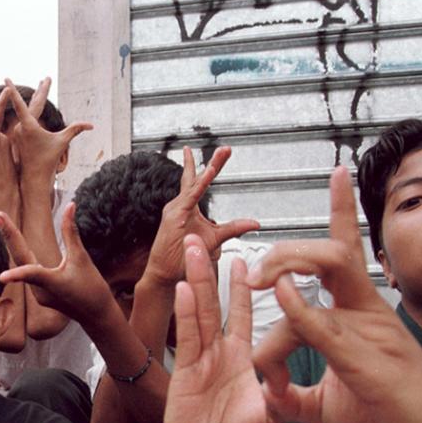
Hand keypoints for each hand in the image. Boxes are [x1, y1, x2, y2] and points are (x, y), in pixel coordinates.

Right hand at [0, 88, 18, 199]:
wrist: (6, 190)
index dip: (2, 101)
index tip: (8, 89)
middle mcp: (2, 137)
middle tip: (5, 84)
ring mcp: (8, 142)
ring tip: (2, 113)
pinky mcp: (11, 147)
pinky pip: (5, 138)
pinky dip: (2, 136)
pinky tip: (5, 136)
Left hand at [0, 202, 114, 327]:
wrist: (96, 315)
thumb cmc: (92, 288)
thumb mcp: (82, 259)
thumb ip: (71, 232)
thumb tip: (70, 205)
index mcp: (51, 284)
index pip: (32, 275)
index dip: (17, 275)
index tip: (1, 277)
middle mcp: (40, 291)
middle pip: (21, 259)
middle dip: (9, 235)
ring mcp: (37, 294)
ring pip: (23, 264)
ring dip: (14, 242)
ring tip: (2, 220)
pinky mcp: (38, 294)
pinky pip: (28, 271)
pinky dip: (23, 254)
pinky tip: (14, 238)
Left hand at [3, 77, 91, 185]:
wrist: (34, 178)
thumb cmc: (47, 161)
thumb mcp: (62, 142)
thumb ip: (76, 130)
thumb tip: (92, 125)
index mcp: (28, 126)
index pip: (20, 103)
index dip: (13, 90)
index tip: (6, 79)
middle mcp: (20, 127)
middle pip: (29, 103)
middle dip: (39, 90)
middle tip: (43, 78)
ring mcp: (18, 132)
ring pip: (27, 112)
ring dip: (36, 99)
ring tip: (42, 86)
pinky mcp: (19, 138)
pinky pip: (24, 121)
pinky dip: (31, 111)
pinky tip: (34, 106)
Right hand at [144, 146, 259, 286]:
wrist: (166, 274)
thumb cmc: (184, 257)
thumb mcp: (216, 239)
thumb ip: (233, 228)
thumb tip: (254, 223)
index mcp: (188, 207)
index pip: (200, 182)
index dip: (213, 166)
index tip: (223, 152)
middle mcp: (180, 204)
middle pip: (196, 177)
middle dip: (213, 162)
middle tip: (226, 149)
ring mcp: (175, 209)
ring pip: (193, 185)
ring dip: (208, 170)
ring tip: (220, 158)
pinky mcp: (174, 217)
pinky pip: (189, 197)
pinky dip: (199, 185)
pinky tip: (209, 174)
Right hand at [162, 235, 272, 422]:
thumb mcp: (265, 414)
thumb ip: (274, 392)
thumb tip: (290, 379)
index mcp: (240, 360)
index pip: (241, 315)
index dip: (242, 288)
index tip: (244, 260)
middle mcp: (218, 355)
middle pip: (213, 305)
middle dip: (208, 272)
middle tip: (200, 240)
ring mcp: (200, 363)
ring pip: (199, 314)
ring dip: (195, 282)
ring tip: (190, 251)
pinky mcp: (186, 375)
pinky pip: (189, 339)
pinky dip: (186, 314)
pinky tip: (183, 289)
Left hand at [248, 168, 421, 422]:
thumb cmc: (390, 416)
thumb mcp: (329, 405)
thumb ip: (293, 396)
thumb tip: (266, 396)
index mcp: (360, 313)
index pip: (347, 252)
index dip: (343, 210)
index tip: (340, 171)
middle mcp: (367, 311)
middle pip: (334, 251)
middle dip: (291, 247)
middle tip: (256, 267)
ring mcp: (371, 330)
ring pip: (332, 270)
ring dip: (289, 263)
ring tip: (259, 277)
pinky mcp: (367, 360)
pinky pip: (327, 325)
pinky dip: (301, 306)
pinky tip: (280, 291)